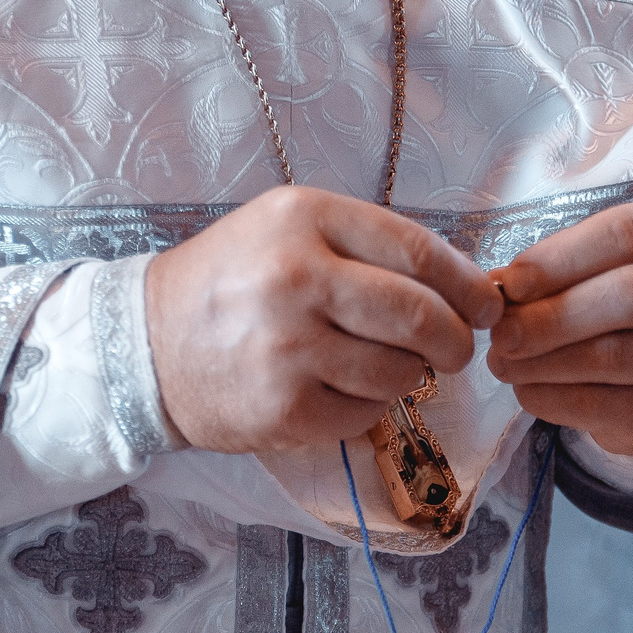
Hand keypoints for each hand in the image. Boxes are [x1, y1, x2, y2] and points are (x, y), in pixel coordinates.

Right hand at [145, 184, 502, 453]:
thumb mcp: (288, 231)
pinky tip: (335, 389)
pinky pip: (364, 413)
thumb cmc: (231, 283)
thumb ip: (368, 246)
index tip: (486, 305)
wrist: (146, 345)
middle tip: (457, 349)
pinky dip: (366, 406)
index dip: (467, 285)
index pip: (419, 252)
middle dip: (455, 339)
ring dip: (408, 375)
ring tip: (379, 364)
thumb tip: (463, 286)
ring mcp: (289, 349)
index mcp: (304, 219)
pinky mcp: (285, 409)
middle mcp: (297, 278)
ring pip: (400, 371)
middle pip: (420, 316)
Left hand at [486, 203, 632, 458]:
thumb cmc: (621, 306)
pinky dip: (554, 398)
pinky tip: (524, 390)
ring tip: (501, 362)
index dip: (565, 256)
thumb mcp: (598, 268)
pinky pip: (606, 405)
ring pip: (616, 356)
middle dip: (557, 314)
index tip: (512, 281)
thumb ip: (556, 270)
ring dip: (545, 362)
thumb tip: (497, 287)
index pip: (630, 233)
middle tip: (502, 332)